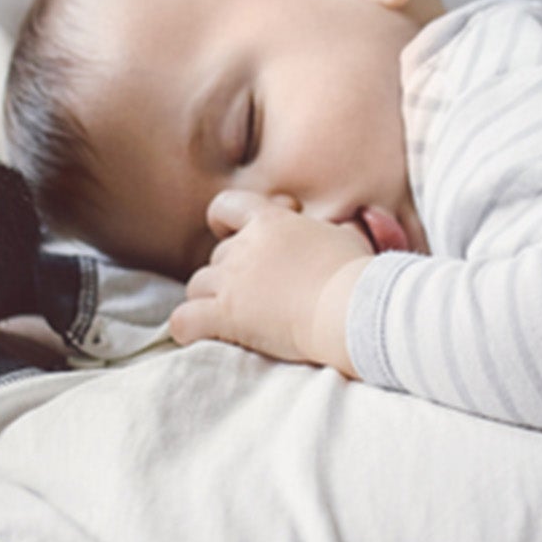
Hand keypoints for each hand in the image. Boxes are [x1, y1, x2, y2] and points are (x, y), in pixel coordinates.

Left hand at [170, 190, 371, 373]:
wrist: (351, 310)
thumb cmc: (357, 277)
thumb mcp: (346, 239)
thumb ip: (331, 230)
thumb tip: (339, 228)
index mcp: (271, 221)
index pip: (226, 206)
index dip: (222, 221)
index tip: (230, 234)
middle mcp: (245, 247)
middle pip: (216, 257)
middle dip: (228, 276)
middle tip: (254, 297)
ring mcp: (232, 282)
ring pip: (197, 286)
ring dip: (208, 301)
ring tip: (232, 319)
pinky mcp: (225, 316)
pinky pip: (183, 320)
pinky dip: (186, 328)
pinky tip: (198, 335)